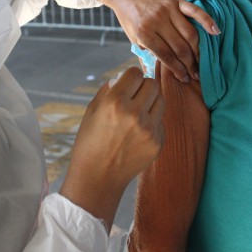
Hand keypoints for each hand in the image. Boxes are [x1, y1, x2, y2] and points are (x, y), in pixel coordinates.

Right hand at [60, 67, 163, 228]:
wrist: (97, 178)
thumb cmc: (90, 141)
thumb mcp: (92, 110)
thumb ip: (109, 89)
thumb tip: (124, 76)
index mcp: (115, 102)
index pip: (136, 73)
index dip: (130, 76)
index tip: (127, 83)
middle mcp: (134, 114)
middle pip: (152, 84)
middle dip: (143, 86)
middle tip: (134, 96)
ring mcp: (149, 129)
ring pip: (161, 99)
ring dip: (150, 101)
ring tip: (137, 112)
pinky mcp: (158, 142)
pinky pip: (160, 120)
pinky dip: (151, 121)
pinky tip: (137, 133)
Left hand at [93, 0, 219, 82]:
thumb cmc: (130, 18)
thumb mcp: (133, 38)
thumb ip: (146, 54)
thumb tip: (155, 75)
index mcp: (144, 33)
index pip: (166, 56)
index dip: (177, 69)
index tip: (184, 78)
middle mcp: (157, 21)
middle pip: (180, 47)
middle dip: (189, 64)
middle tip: (195, 74)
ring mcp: (168, 9)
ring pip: (190, 34)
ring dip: (198, 50)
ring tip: (201, 62)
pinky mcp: (176, 0)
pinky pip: (195, 11)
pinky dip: (207, 21)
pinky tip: (216, 32)